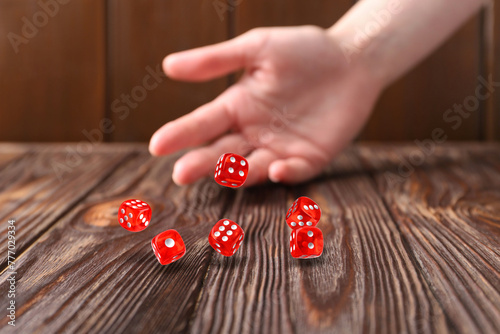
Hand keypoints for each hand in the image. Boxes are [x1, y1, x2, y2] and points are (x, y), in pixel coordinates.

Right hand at [149, 25, 382, 185]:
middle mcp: (254, 133)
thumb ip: (216, 60)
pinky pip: (295, 170)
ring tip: (222, 172)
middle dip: (202, 163)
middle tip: (181, 173)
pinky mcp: (309, 158)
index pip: (202, 124)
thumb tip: (167, 66)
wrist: (352, 60)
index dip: (180, 134)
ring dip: (238, 173)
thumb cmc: (303, 50)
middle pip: (222, 152)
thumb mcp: (258, 48)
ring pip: (253, 167)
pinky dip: (286, 173)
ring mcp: (280, 148)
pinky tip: (277, 169)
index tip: (157, 146)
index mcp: (237, 107)